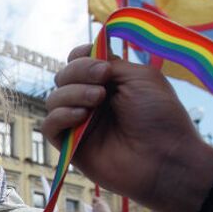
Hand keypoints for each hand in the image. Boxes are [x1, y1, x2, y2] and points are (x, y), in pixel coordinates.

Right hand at [42, 45, 212, 211]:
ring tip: (97, 100)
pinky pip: (49, 126)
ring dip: (72, 93)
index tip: (99, 61)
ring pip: (53, 99)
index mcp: (108, 83)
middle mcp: (90, 102)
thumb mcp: (139, 77)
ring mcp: (79, 124)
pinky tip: (81, 116)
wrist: (163, 157)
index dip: (81, 57)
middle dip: (78, 72)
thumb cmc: (159, 116)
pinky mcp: (70, 146)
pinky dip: (60, 115)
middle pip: (63, 77)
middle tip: (103, 79)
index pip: (78, 62)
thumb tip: (85, 55)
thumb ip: (109, 62)